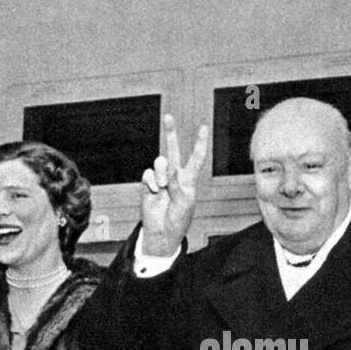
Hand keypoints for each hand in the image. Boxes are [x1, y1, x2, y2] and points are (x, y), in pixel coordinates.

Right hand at [140, 114, 209, 256]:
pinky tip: (153, 191)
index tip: (203, 128)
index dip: (200, 143)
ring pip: (160, 162)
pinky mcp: (147, 184)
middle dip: (170, 133)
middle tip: (168, 117)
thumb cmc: (178, 220)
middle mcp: (175, 176)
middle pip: (173, 150)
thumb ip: (178, 184)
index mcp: (189, 179)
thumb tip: (170, 168)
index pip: (196, 158)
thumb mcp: (184, 203)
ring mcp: (161, 179)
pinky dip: (151, 182)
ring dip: (162, 173)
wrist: (162, 232)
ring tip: (162, 187)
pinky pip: (148, 174)